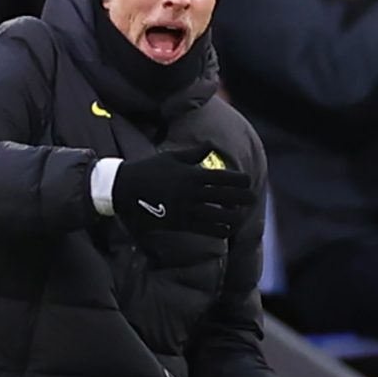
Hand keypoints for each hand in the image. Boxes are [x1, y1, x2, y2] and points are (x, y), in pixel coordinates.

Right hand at [110, 144, 252, 244]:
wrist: (125, 189)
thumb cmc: (148, 170)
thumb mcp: (172, 157)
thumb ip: (194, 153)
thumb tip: (211, 146)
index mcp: (193, 173)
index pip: (226, 177)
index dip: (241, 180)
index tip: (248, 183)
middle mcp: (193, 191)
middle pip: (228, 196)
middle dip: (244, 198)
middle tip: (252, 200)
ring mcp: (187, 208)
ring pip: (220, 215)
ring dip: (234, 217)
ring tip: (240, 217)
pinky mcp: (179, 222)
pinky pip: (206, 228)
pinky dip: (219, 230)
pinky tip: (226, 229)